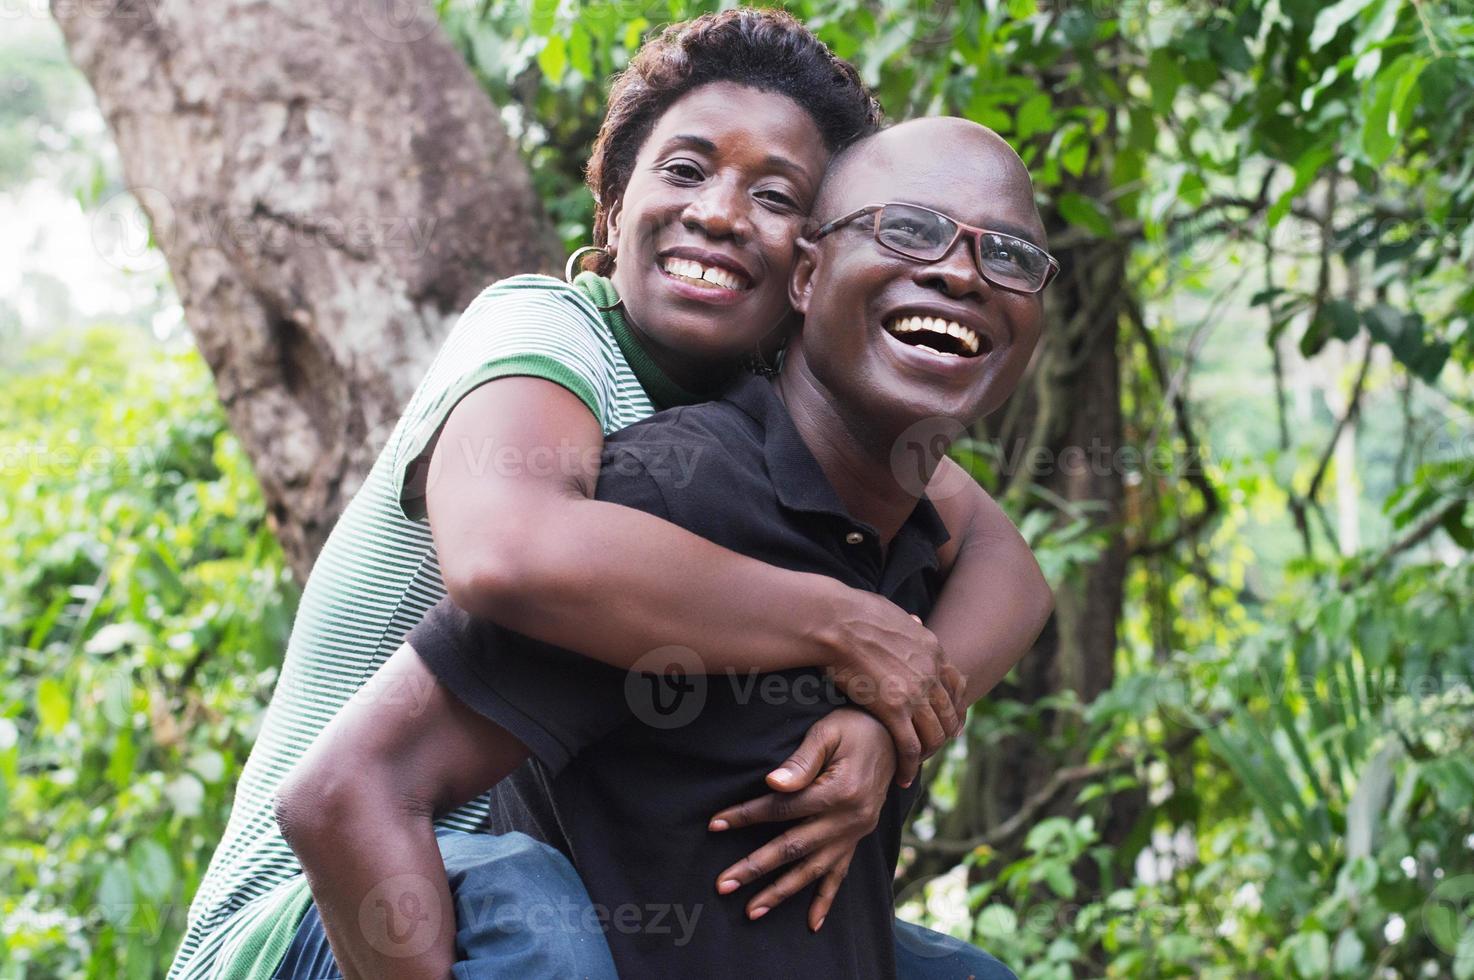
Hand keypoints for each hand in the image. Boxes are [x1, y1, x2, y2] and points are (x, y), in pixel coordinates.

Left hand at [708, 707, 897, 931]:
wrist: (894, 736)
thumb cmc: (854, 727)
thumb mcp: (828, 732)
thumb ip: (801, 760)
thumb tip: (772, 782)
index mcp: (838, 791)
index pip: (782, 808)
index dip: (746, 816)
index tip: (715, 825)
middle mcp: (848, 819)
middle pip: (792, 847)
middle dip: (755, 867)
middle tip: (723, 884)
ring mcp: (854, 834)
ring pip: (813, 870)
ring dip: (781, 892)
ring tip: (751, 910)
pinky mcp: (858, 839)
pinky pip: (841, 875)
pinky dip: (826, 900)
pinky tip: (811, 924)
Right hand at [819, 594, 965, 785]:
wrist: (835, 621)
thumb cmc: (854, 613)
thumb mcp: (894, 612)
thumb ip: (909, 623)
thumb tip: (915, 620)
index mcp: (933, 650)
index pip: (956, 687)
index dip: (952, 708)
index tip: (944, 721)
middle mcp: (931, 673)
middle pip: (949, 716)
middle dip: (942, 736)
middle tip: (930, 749)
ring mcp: (916, 693)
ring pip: (934, 736)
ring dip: (928, 755)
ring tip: (915, 765)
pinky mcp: (895, 710)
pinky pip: (911, 748)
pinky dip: (910, 767)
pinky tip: (903, 777)